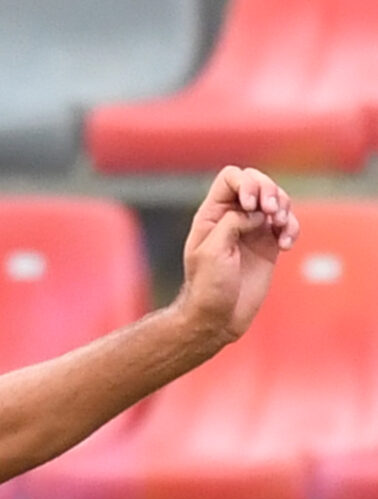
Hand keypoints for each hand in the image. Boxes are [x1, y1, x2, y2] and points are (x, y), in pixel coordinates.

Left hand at [175, 166, 298, 350]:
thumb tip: (258, 213)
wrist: (217, 320)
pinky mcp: (269, 246)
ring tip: (281, 228)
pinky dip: (292, 228)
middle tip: (271, 212)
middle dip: (269, 190)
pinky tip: (285, 245)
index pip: (231, 178)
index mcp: (212, 215)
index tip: (250, 205)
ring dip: (284, 207)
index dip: (246, 183)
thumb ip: (233, 221)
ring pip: (276, 200)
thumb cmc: (208, 288)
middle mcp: (233, 218)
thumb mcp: (212, 250)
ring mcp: (252, 231)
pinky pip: (287, 225)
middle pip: (258, 182)